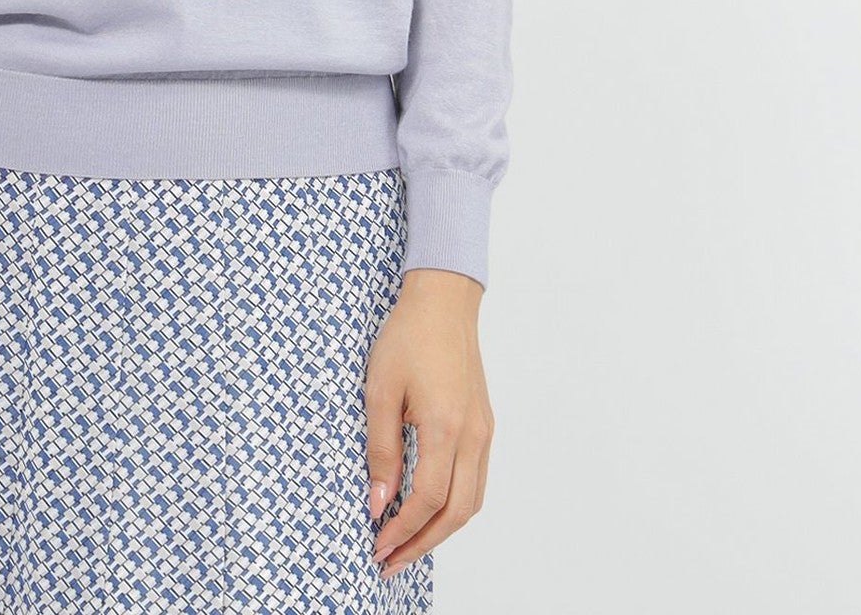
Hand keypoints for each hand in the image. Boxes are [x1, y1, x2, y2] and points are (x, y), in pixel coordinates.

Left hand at [364, 268, 493, 577]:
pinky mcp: (484, 424)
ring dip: (440, 529)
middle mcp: (473, 435)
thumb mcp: (380, 390)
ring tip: (406, 542)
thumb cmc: (408, 337)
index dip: (402, 529)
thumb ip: (381, 449)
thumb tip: (378, 502)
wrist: (443, 301)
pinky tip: (429, 507)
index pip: (429, 499)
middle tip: (390, 559)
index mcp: (446, 426)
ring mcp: (483, 431)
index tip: (376, 545)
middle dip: (422, 543)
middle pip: (457, 513)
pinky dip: (454, 505)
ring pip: (472, 501)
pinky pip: (475, 479)